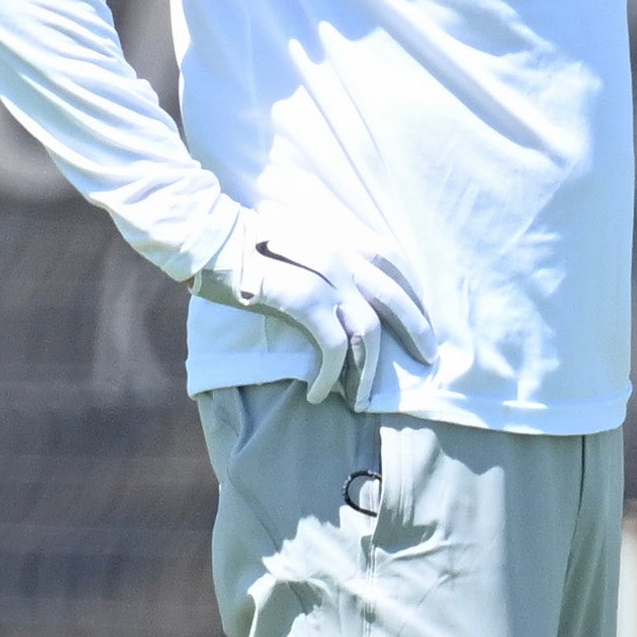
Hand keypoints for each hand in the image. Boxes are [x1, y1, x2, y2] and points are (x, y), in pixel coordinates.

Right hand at [194, 219, 432, 404]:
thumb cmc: (242, 243)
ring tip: (360, 397)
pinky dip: (332, 375)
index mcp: (342, 239)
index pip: (395, 262)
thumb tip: (333, 290)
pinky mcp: (305, 301)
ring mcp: (327, 278)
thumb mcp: (294, 240)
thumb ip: (319, 258)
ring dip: (368, 371)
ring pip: (368, 333)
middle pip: (395, 300)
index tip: (422, 319)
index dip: (413, 293)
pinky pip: (332, 347)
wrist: (210, 239)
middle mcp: (343, 256)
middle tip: (427, 360)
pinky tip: (319, 392)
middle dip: (415, 332)